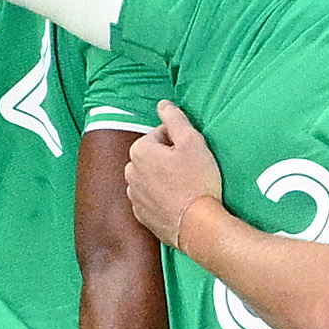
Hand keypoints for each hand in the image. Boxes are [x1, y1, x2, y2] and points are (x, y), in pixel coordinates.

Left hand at [123, 102, 226, 245]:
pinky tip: (178, 202)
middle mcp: (130, 172)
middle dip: (169, 160)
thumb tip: (163, 104)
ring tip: (185, 187)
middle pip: (154, 157)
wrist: (197, 224)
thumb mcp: (192, 142)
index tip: (193, 155)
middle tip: (191, 170)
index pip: (161, 136)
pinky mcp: (141, 215)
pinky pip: (151, 199)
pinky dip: (162, 198)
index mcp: (140, 150)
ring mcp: (134, 195)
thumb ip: (175, 118)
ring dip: (165, 179)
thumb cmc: (197, 181)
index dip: (180, 142)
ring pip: (151, 178)